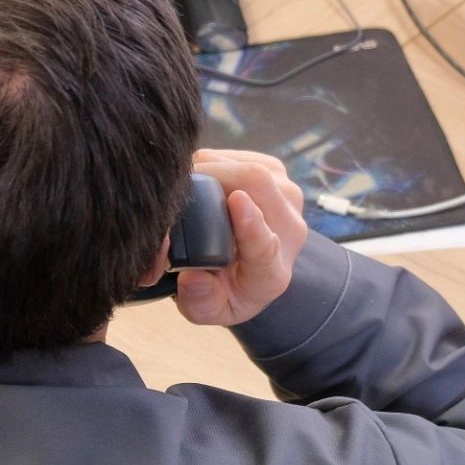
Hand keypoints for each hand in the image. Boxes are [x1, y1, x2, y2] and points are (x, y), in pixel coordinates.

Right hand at [175, 149, 308, 325]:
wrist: (252, 269)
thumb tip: (191, 278)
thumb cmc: (225, 289)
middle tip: (176, 190)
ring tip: (188, 192)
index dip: (250, 222)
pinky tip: (204, 183)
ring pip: (247, 165)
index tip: (236, 202)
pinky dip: (215, 163)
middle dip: (212, 177)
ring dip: (211, 169)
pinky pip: (241, 155)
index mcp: (270, 272)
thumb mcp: (209, 309)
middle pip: (256, 184)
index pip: (265, 245)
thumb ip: (199, 300)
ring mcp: (287, 196)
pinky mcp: (276, 171)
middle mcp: (288, 230)